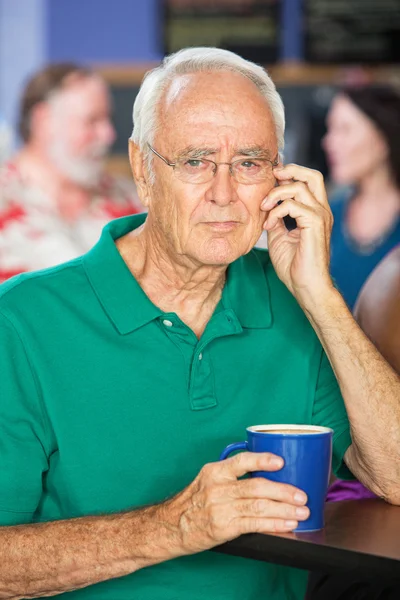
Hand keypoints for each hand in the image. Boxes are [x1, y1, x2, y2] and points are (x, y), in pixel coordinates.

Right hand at [159, 452, 308, 555]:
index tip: (281, 462)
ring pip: (259, 506)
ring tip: (301, 511)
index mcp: (214, 471)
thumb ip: (231, 477)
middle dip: (283, 491)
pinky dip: (274, 524)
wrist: (170, 526)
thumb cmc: (192, 503)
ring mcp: (220, 508)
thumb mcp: (206, 481)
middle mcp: (218, 487)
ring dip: (284, 509)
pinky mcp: (224, 527)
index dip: (263, 460)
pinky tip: (286, 523)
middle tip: (301, 495)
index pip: (242, 461)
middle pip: (256, 486)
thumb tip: (265, 476)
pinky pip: (254, 524)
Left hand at [260, 164, 333, 304]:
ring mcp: (321, 216)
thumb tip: (267, 206)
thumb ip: (276, 219)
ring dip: (276, 194)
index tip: (270, 178)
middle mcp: (322, 211)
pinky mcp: (316, 224)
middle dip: (290, 170)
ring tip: (263, 208)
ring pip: (299, 187)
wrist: (305, 287)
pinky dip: (276, 212)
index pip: (307, 182)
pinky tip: (268, 226)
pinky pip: (293, 205)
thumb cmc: (294, 267)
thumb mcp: (279, 237)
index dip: (289, 174)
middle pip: (312, 175)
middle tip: (271, 175)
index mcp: (315, 212)